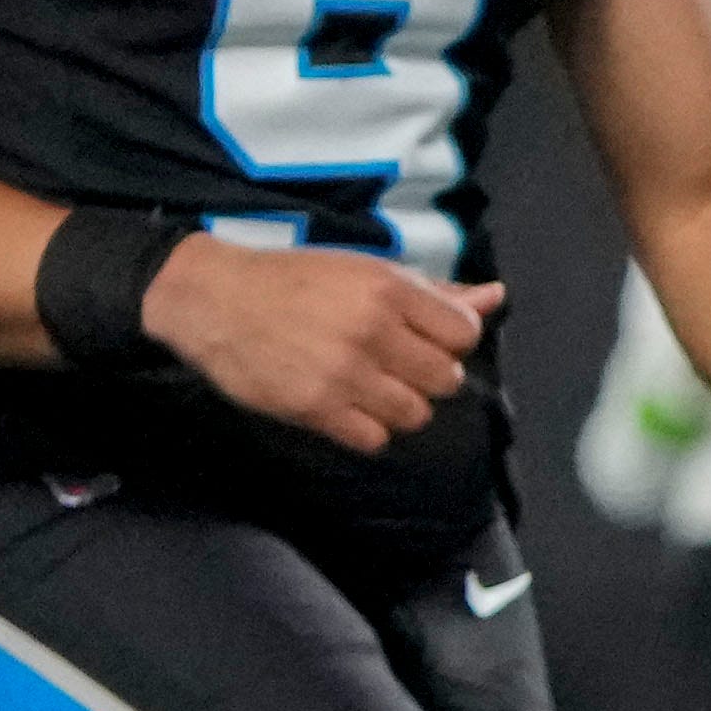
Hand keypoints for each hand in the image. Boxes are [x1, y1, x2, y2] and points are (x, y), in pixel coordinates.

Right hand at [148, 234, 496, 455]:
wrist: (215, 300)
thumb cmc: (293, 281)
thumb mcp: (365, 271)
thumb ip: (434, 291)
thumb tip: (495, 296)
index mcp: (388, 289)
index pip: (463, 332)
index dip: (451, 340)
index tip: (425, 338)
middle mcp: (373, 330)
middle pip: (445, 379)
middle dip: (428, 376)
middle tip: (397, 364)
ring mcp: (345, 373)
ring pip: (415, 414)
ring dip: (400, 406)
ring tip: (371, 387)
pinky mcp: (316, 408)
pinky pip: (375, 439)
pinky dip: (368, 429)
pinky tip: (348, 407)